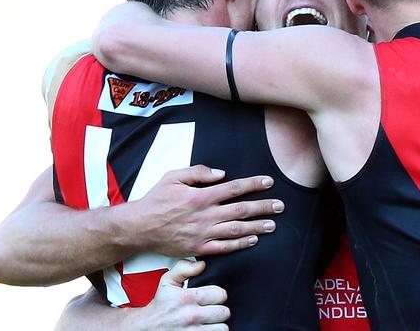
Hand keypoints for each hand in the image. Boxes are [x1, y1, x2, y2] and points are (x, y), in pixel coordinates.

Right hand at [132, 164, 283, 255]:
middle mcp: (205, 215)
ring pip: (236, 229)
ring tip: (274, 224)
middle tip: (280, 205)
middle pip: (241, 210)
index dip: (253, 184)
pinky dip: (240, 244)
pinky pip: (224, 247)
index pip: (233, 188)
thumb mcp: (173, 176)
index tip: (269, 181)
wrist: (139, 227)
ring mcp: (202, 233)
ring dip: (257, 226)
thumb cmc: (156, 199)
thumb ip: (198, 172)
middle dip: (263, 207)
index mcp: (200, 196)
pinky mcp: (198, 248)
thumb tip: (221, 174)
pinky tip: (253, 240)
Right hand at [139, 260, 229, 329]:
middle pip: (224, 312)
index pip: (220, 294)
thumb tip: (202, 265)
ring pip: (222, 328)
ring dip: (217, 324)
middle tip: (211, 310)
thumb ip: (184, 268)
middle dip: (219, 310)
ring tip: (209, 321)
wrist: (146, 327)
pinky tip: (206, 329)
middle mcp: (191, 316)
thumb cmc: (160, 305)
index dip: (218, 295)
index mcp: (187, 298)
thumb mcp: (167, 281)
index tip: (212, 297)